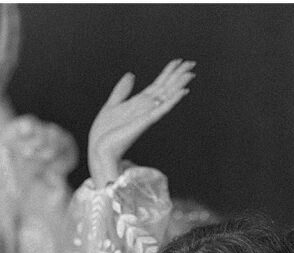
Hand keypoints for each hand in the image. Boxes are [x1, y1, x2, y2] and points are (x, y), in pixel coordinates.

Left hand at [88, 59, 194, 186]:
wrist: (101, 149)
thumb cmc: (106, 132)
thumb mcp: (112, 104)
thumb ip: (122, 90)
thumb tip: (131, 75)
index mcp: (140, 102)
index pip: (158, 84)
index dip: (168, 72)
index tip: (178, 61)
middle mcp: (147, 107)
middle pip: (166, 87)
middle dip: (178, 74)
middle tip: (192, 62)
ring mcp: (148, 114)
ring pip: (168, 95)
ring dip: (179, 83)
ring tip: (191, 73)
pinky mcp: (146, 121)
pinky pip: (163, 108)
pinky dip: (173, 99)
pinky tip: (183, 91)